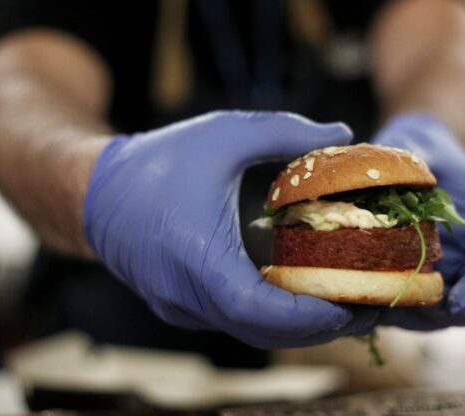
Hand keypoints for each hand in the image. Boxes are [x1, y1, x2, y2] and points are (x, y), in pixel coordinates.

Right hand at [84, 111, 377, 347]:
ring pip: (250, 332)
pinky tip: (299, 296)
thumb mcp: (224, 135)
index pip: (259, 310)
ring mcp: (181, 308)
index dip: (310, 316)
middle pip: (263, 332)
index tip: (353, 303)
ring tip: (344, 303)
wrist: (96, 192)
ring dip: (298, 326)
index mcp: (196, 257)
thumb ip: (286, 133)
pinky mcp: (180, 308)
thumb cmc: (159, 162)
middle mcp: (187, 295)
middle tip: (368, 306)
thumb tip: (344, 133)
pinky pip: (234, 322)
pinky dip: (272, 317)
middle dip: (319, 326)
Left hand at [370, 113, 464, 328]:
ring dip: (414, 318)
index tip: (455, 303)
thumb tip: (399, 162)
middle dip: (443, 313)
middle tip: (402, 310)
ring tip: (379, 310)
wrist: (413, 158)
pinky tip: (364, 304)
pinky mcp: (426, 281)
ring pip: (444, 315)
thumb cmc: (421, 149)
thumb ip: (417, 158)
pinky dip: (395, 312)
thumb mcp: (421, 147)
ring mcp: (453, 272)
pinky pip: (417, 310)